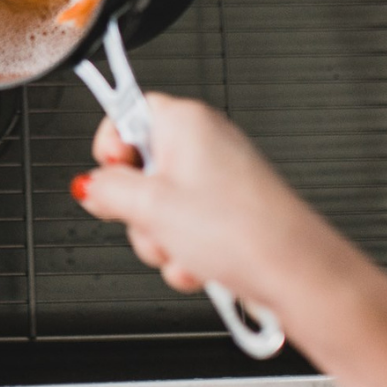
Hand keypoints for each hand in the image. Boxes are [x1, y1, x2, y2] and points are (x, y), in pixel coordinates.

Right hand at [72, 92, 337, 307]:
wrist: (296, 275)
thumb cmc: (240, 230)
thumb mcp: (149, 207)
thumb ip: (107, 190)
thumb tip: (89, 185)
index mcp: (184, 121)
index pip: (127, 111)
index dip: (110, 145)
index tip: (109, 173)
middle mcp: (203, 142)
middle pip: (140, 166)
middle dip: (136, 207)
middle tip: (150, 220)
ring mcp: (218, 179)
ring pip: (159, 204)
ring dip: (159, 237)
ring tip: (180, 249)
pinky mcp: (229, 212)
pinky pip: (186, 227)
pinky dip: (185, 250)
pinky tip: (198, 264)